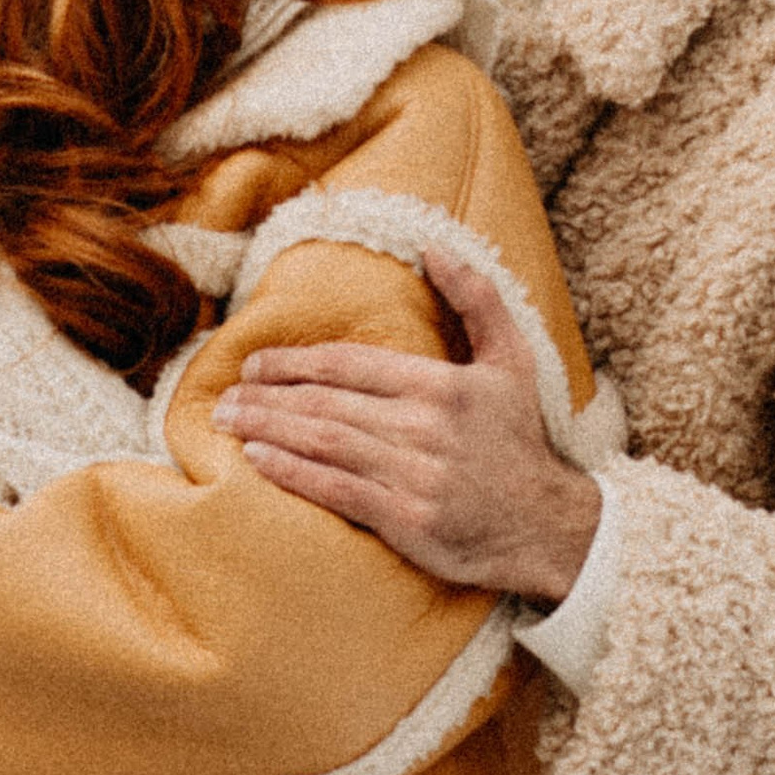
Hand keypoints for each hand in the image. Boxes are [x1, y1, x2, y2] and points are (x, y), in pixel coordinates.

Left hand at [215, 247, 602, 605]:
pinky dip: (292, 472)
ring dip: (267, 429)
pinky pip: (337, 489)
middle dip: (265, 396)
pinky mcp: (408, 519)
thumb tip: (434, 248)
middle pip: (325, 402)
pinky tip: (258, 460)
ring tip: (228, 422)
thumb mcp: (513, 360)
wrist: (549, 526)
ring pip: (323, 441)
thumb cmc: (519, 441)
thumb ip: (476, 299)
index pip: (349, 364)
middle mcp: (424, 426)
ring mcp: (415, 474)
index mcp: (441, 385)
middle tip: (224, 396)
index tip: (254, 363)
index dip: (294, 361)